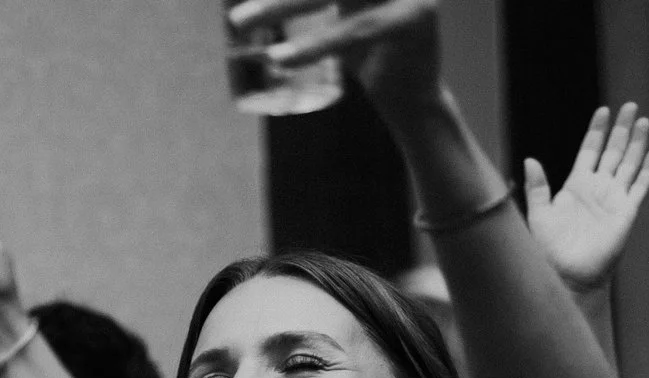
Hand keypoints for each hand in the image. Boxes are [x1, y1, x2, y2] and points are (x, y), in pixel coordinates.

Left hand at [245, 0, 443, 120]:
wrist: (414, 98)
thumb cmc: (369, 52)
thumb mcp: (338, 10)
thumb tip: (247, 3)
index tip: (239, 4)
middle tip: (233, 11)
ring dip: (282, 6)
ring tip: (240, 21)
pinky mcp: (415, 18)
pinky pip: (355, 31)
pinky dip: (316, 43)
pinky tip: (281, 58)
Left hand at [525, 105, 648, 293]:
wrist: (568, 273)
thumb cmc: (550, 248)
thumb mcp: (539, 214)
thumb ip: (537, 187)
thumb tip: (529, 160)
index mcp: (576, 184)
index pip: (590, 150)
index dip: (597, 130)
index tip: (603, 110)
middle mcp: (597, 188)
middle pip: (613, 151)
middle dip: (621, 129)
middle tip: (630, 106)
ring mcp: (613, 199)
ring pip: (629, 164)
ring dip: (637, 143)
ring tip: (643, 121)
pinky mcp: (626, 212)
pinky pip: (639, 187)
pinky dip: (647, 170)